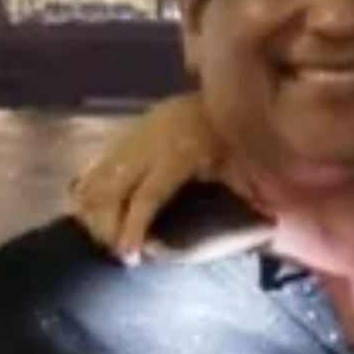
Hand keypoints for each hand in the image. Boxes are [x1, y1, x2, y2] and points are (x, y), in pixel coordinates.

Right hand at [72, 93, 238, 260]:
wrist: (204, 97)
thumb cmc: (222, 135)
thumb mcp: (235, 161)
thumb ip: (245, 190)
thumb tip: (269, 219)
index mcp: (174, 156)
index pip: (147, 198)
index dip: (134, 228)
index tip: (129, 256)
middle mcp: (144, 148)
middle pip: (112, 193)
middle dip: (107, 226)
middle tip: (112, 252)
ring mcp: (127, 141)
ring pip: (97, 180)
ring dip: (93, 212)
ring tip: (98, 236)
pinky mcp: (117, 138)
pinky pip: (92, 166)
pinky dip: (86, 190)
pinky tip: (84, 211)